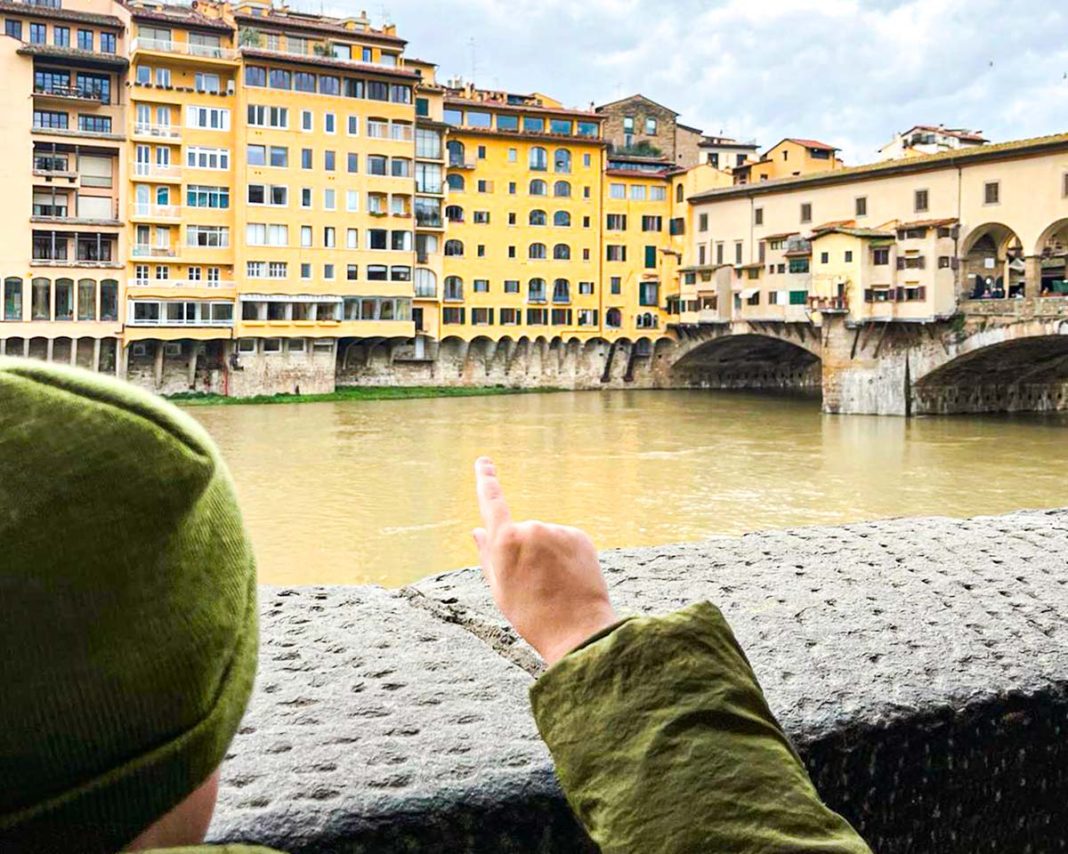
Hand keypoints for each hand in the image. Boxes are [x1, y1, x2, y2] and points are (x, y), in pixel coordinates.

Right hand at [472, 456, 618, 665]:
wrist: (577, 630)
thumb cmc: (531, 615)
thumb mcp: (500, 589)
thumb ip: (487, 555)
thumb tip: (476, 531)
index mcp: (505, 542)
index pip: (492, 502)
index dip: (486, 480)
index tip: (484, 462)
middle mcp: (532, 529)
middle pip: (522, 533)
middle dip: (525, 552)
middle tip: (533, 585)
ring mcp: (557, 531)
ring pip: (546, 539)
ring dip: (547, 556)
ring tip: (554, 586)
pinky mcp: (579, 536)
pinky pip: (566, 542)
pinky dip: (566, 557)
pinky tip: (570, 580)